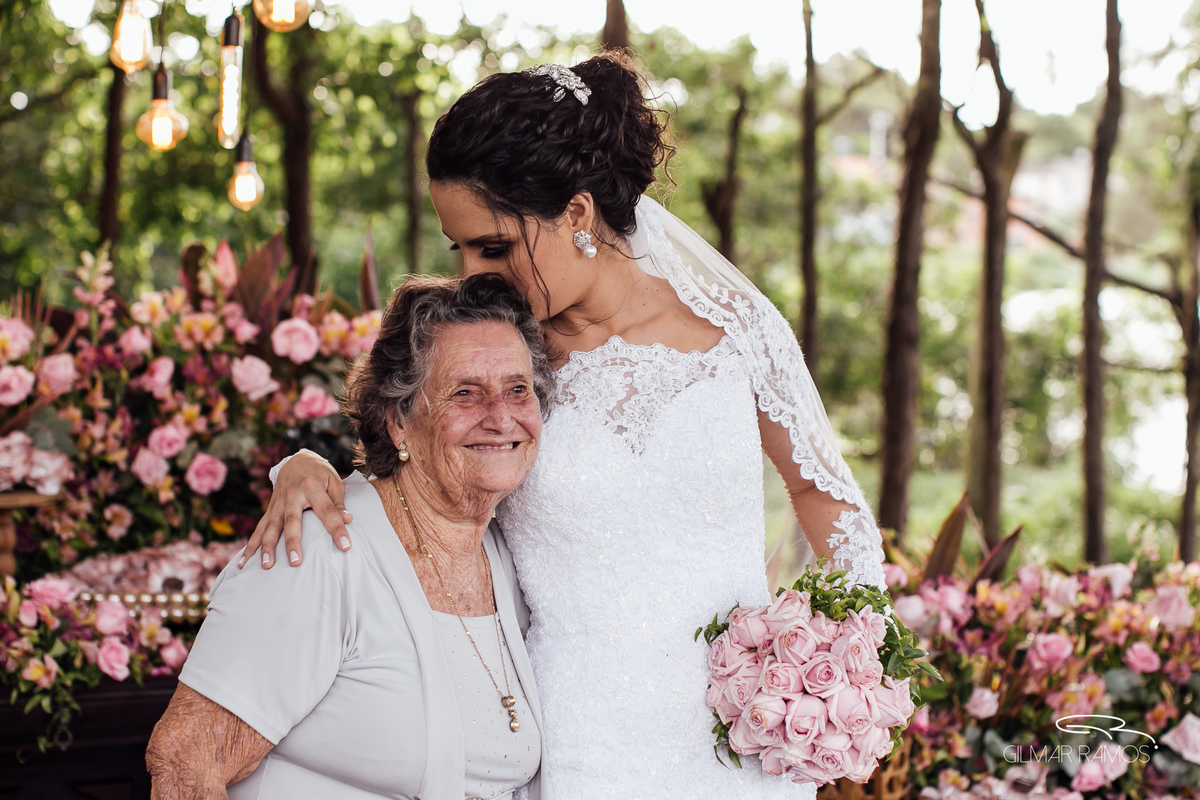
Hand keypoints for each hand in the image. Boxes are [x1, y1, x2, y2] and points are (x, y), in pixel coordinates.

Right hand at [240, 452, 352, 568]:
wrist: (297, 460)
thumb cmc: (320, 474)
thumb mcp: (334, 481)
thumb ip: (338, 502)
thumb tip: (348, 520)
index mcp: (312, 486)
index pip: (327, 510)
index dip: (337, 528)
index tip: (345, 546)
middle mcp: (292, 495)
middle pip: (292, 520)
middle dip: (293, 542)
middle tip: (296, 562)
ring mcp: (278, 503)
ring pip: (271, 526)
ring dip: (267, 547)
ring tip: (267, 566)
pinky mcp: (270, 509)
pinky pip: (259, 529)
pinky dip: (251, 545)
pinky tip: (243, 562)